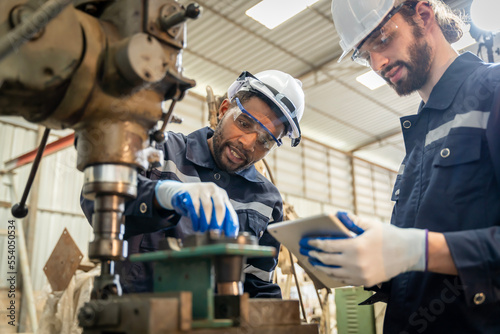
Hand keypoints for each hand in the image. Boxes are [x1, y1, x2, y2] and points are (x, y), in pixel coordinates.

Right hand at [155, 180, 238, 236]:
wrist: (181, 192)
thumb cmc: (200, 203)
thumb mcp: (212, 207)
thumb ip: (220, 217)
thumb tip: (230, 234)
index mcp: (222, 195)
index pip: (229, 210)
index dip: (229, 224)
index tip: (227, 235)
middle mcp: (214, 190)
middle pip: (219, 207)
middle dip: (217, 222)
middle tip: (215, 234)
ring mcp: (202, 189)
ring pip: (207, 207)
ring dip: (205, 221)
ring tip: (204, 231)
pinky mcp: (191, 192)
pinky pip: (194, 207)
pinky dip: (196, 219)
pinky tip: (196, 226)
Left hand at [300, 212, 426, 286]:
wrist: (410, 253)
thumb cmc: (389, 235)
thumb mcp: (370, 224)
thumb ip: (352, 221)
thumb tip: (337, 216)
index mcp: (356, 246)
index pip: (328, 246)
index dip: (315, 244)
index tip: (307, 241)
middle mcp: (356, 263)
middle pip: (328, 260)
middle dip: (314, 255)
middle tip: (306, 251)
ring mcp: (360, 275)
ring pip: (334, 273)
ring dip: (322, 267)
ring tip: (314, 261)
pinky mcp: (365, 282)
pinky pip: (344, 280)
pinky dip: (334, 274)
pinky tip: (329, 270)